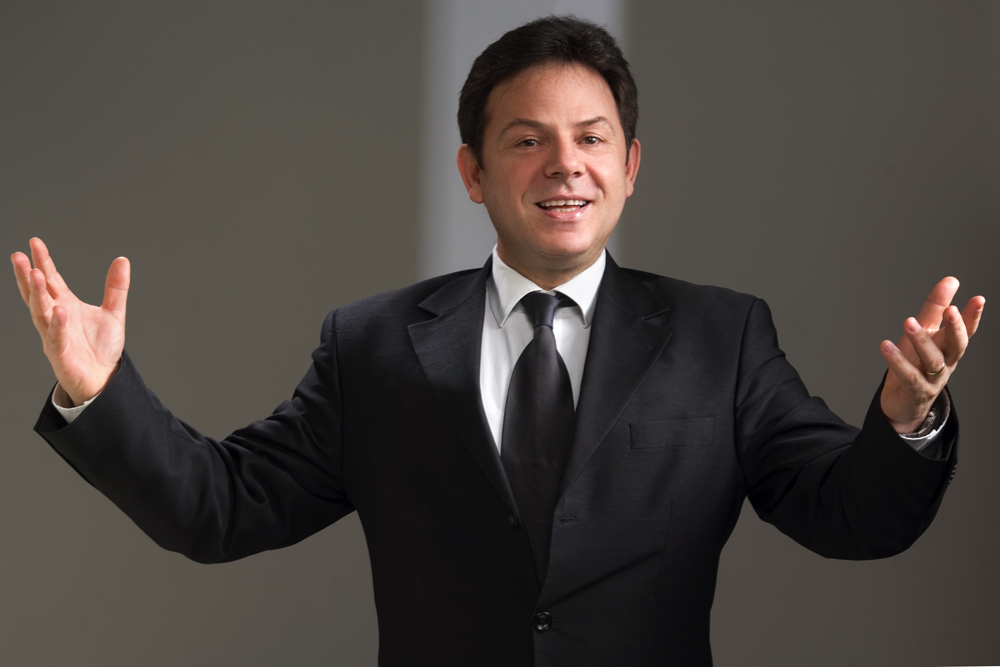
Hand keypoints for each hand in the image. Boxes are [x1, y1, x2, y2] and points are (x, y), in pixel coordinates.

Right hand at [11, 238, 129, 406]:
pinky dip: (57, 324)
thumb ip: (116, 288)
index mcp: (66, 306)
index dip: (43, 262)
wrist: (103, 378)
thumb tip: (122, 260)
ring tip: (35, 275)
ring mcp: (55, 336)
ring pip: (41, 313)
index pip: (51, 280)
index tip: (35, 243)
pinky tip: (59, 310)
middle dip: (28, 275)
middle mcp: (56, 318)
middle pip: (38, 294)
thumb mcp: (113, 313)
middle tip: (19, 256)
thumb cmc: (101, 347)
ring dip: (37, 295)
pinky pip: (56, 338)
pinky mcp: (61, 354)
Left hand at [880, 276, 984, 432]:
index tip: (978, 299)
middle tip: (951, 310)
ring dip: (922, 340)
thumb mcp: (925, 333)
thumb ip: (936, 308)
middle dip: (955, 328)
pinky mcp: (915, 391)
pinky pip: (908, 376)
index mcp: (949, 348)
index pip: (965, 331)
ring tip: (909, 322)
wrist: (902, 403)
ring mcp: (932, 380)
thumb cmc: (915, 364)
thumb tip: (951, 281)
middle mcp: (946, 363)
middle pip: (956, 346)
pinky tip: (885, 346)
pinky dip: (897, 361)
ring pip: (933, 360)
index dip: (973, 317)